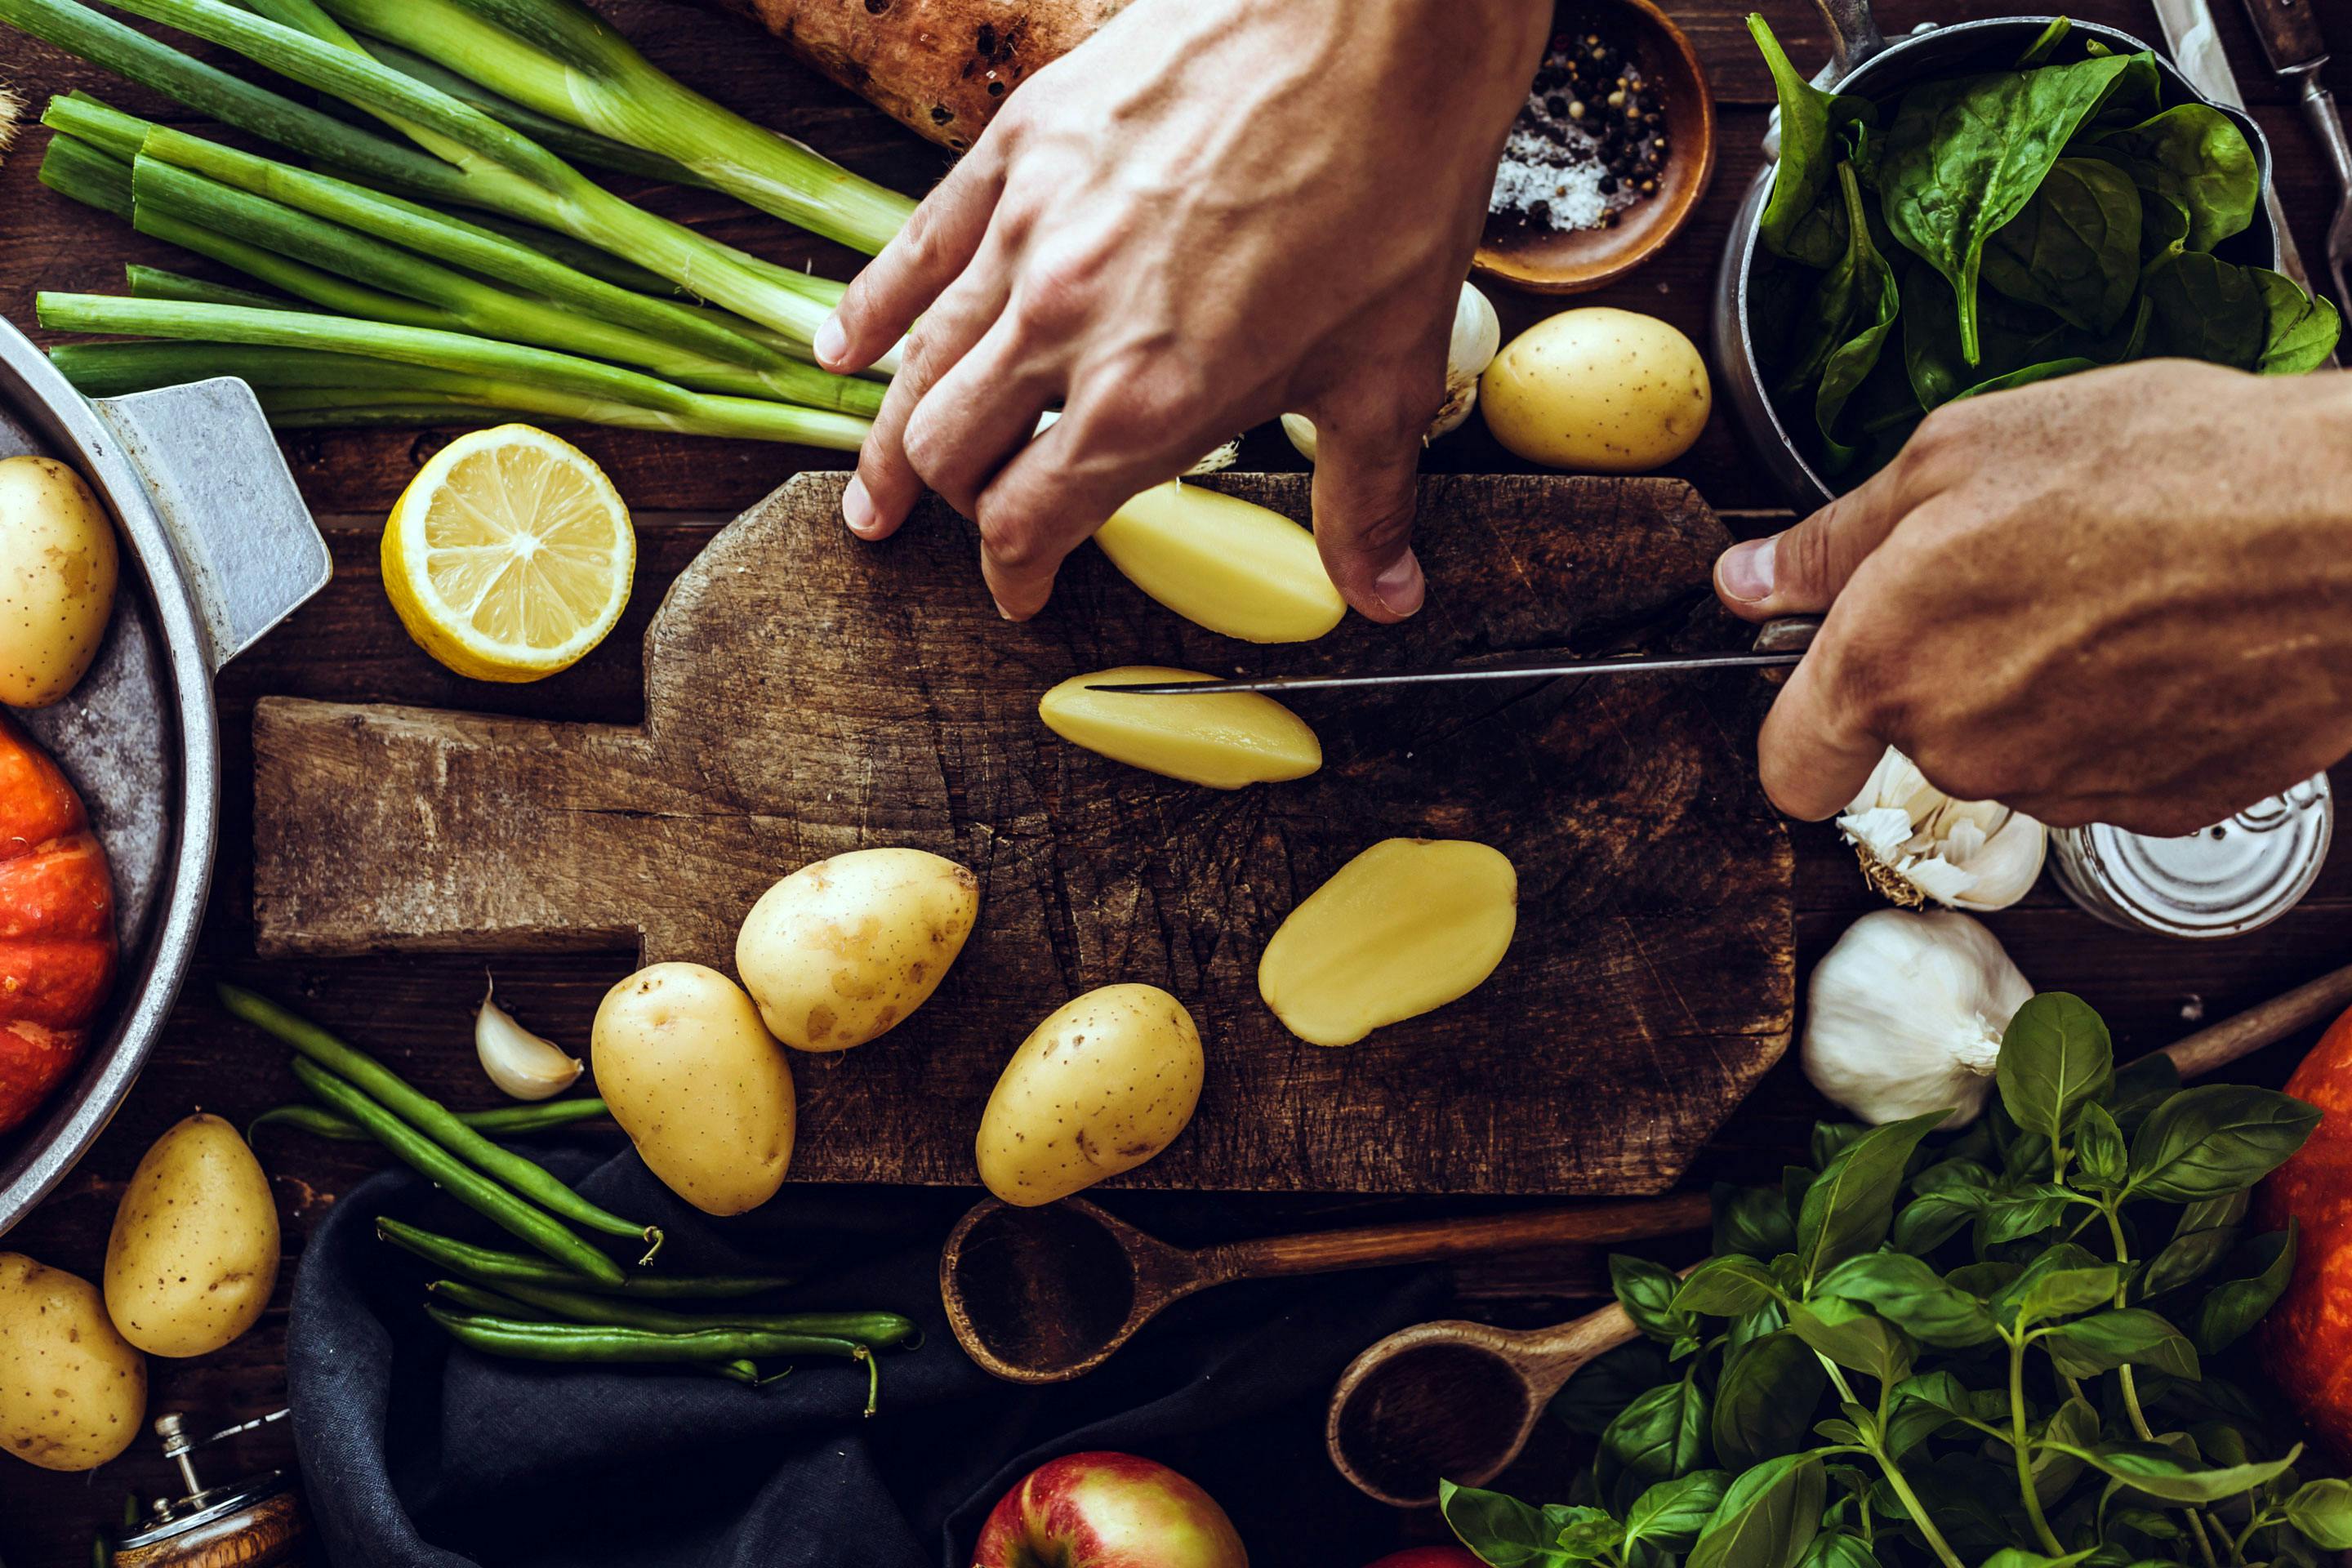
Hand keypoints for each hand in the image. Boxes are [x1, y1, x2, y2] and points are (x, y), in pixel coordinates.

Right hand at [814, 0, 1546, 621]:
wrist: (1376, 26)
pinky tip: (841, 349)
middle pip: (952, 450)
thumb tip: (1386, 594)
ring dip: (888, 437)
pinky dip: (871, 309)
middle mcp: (1066, 325)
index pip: (1027, 522)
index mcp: (1148, 402)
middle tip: (945, 531)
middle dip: (949, 509)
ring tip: (872, 489)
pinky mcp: (1018, 145)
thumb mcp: (1384, 374)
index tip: (1022, 590)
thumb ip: (1362, 501)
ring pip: (920, 361)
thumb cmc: (1389, 189)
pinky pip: (915, 247)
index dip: (1016, 573)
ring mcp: (1029, 230)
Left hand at [1713, 362, 2351, 833]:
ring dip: (2035, 687)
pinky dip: (2118, 715)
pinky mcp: (2155, 807)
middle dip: (1944, 667)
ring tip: (2111, 590)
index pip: (1790, 765)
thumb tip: (1748, 584)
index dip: (1800, 726)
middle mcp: (1963, 748)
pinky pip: (2100, 767)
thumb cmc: (2167, 468)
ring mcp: (2063, 789)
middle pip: (1913, 736)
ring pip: (2010, 751)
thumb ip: (1834, 540)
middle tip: (2019, 570)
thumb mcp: (1961, 454)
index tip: (1826, 683)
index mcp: (1890, 663)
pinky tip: (2168, 637)